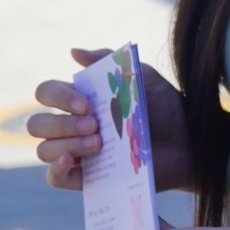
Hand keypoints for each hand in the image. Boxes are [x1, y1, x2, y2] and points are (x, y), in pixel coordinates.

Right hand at [31, 47, 192, 193]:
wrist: (191, 140)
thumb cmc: (167, 107)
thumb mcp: (143, 78)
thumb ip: (110, 62)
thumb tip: (73, 51)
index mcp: (81, 100)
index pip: (47, 93)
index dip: (57, 96)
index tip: (86, 103)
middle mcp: (72, 126)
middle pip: (38, 124)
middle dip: (62, 123)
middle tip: (95, 124)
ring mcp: (77, 152)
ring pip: (44, 149)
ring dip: (67, 144)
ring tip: (99, 143)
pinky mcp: (86, 178)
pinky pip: (54, 178)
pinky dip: (55, 170)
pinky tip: (70, 161)